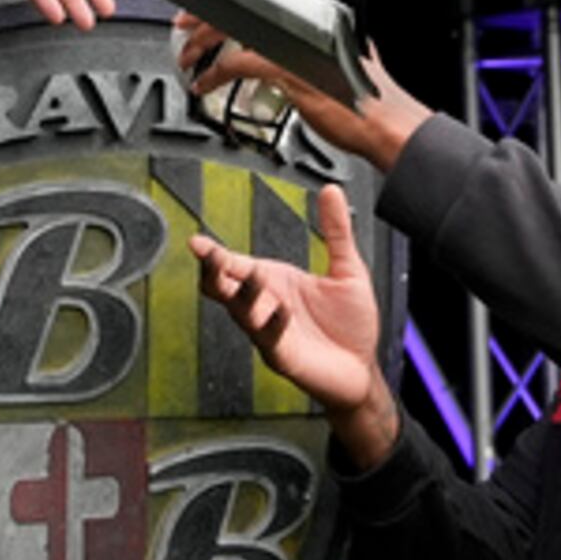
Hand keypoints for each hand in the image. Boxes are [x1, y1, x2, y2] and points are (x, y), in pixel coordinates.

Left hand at [176, 18, 433, 174]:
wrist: (385, 124)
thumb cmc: (365, 101)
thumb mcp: (338, 63)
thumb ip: (312, 52)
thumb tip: (291, 54)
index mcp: (319, 16)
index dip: (225, 2)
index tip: (204, 12)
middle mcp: (308, 23)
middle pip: (243, 6)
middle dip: (205, 19)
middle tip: (185, 30)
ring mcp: (298, 44)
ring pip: (236, 30)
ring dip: (204, 46)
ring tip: (189, 60)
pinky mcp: (290, 70)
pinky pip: (240, 64)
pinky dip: (216, 75)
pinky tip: (205, 86)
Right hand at [190, 183, 396, 468]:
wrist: (363, 368)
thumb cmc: (351, 324)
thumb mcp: (348, 269)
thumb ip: (337, 231)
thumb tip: (332, 191)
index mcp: (274, 282)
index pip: (235, 264)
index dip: (214, 253)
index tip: (197, 242)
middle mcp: (264, 306)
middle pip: (223, 288)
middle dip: (213, 271)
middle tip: (209, 255)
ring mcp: (269, 332)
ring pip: (241, 312)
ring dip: (245, 294)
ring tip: (254, 276)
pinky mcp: (283, 356)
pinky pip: (268, 339)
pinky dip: (273, 323)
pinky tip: (283, 311)